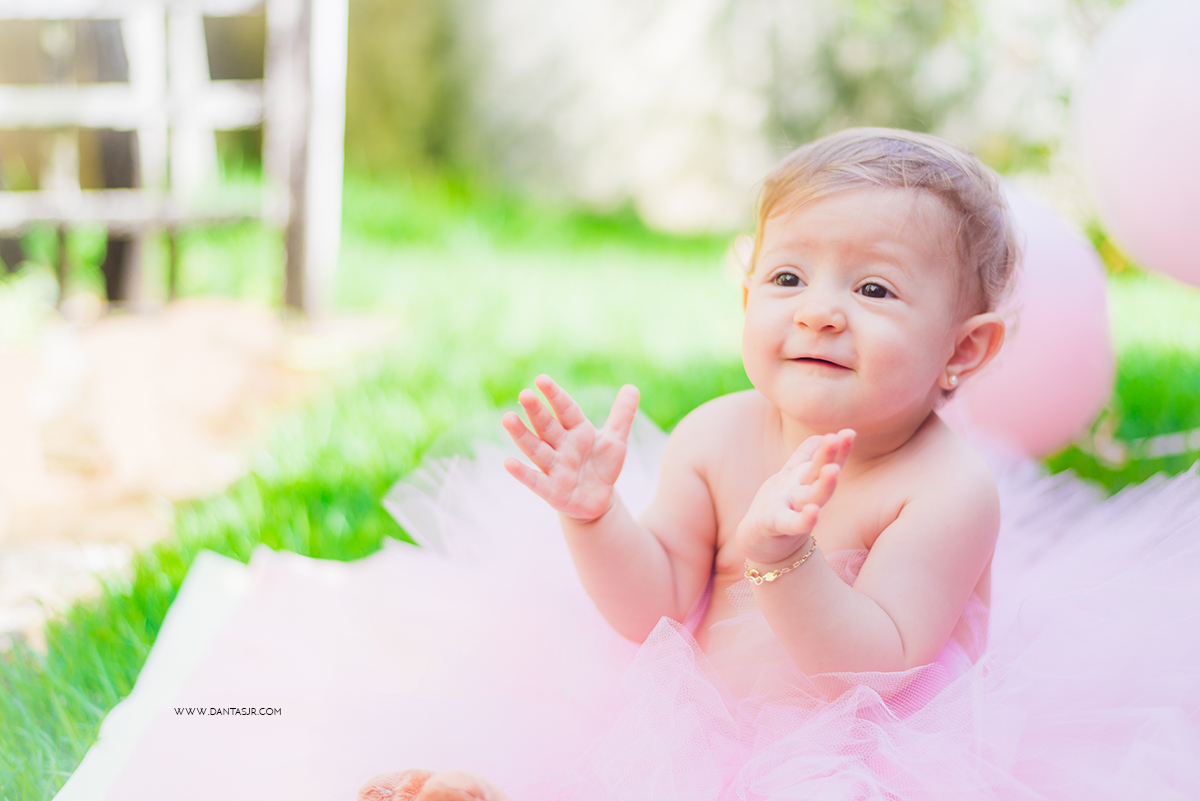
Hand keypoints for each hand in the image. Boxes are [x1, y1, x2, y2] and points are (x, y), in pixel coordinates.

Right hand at [502, 375, 638, 522]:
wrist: (597, 500)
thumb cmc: (602, 466)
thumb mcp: (615, 440)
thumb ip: (622, 414)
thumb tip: (632, 387)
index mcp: (577, 431)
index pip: (566, 410)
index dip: (555, 396)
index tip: (541, 379)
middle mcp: (562, 446)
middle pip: (547, 426)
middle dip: (536, 411)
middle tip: (524, 394)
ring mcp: (554, 468)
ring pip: (536, 449)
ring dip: (522, 435)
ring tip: (507, 418)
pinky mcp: (551, 490)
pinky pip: (535, 481)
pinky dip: (522, 473)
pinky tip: (508, 463)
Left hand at [736, 430, 854, 564]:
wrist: (760, 545)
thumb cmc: (777, 508)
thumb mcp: (789, 479)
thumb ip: (803, 458)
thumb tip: (820, 436)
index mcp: (804, 481)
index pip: (825, 462)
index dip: (839, 448)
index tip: (850, 432)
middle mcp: (802, 495)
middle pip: (820, 474)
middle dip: (832, 456)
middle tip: (844, 437)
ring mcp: (791, 509)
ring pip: (811, 496)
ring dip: (823, 485)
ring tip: (832, 470)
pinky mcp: (774, 524)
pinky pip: (791, 522)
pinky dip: (803, 519)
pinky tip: (813, 511)